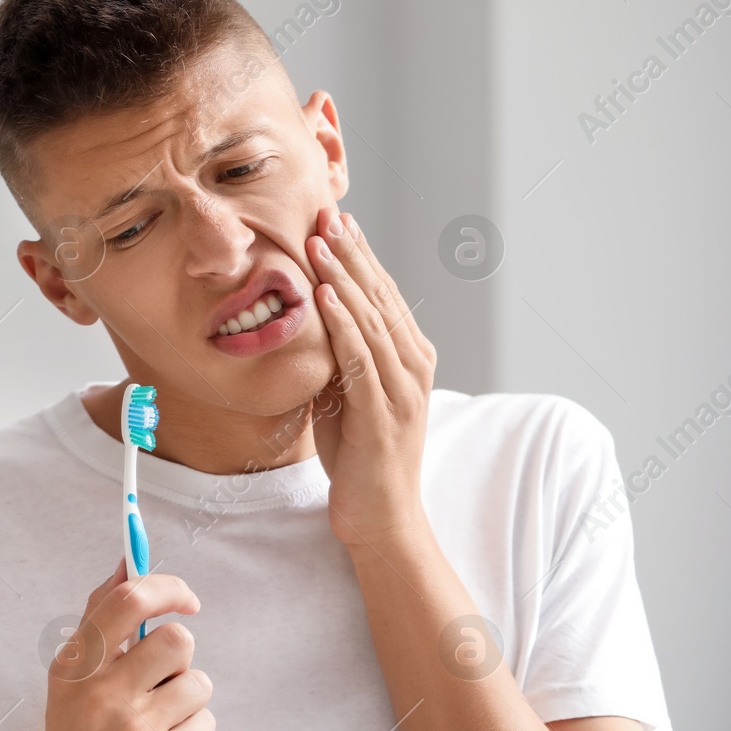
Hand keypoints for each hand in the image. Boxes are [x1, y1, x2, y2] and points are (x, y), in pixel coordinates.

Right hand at [18, 560, 214, 730]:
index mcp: (78, 666)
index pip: (127, 602)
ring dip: (185, 697)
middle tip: (158, 678)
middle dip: (178, 656)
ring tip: (156, 721)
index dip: (167, 588)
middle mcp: (105, 696)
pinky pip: (206, 722)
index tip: (186, 599)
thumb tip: (127, 561)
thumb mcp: (74, 673)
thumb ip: (102, 616)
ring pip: (198, 682)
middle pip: (178, 641)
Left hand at [305, 208, 437, 552]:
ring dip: (343, 277)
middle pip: (382, 298)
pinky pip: (361, 358)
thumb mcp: (346, 395)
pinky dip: (343, 322)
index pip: (385, 296)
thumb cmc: (359, 458)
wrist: (380, 517)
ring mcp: (403, 390)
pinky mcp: (383, 413)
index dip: (361, 256)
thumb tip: (315, 320)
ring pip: (372, 320)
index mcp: (410, 360)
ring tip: (320, 241)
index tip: (337, 220)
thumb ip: (341, 357)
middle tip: (329, 213)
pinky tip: (324, 295)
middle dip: (352, 253)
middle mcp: (415, 368)